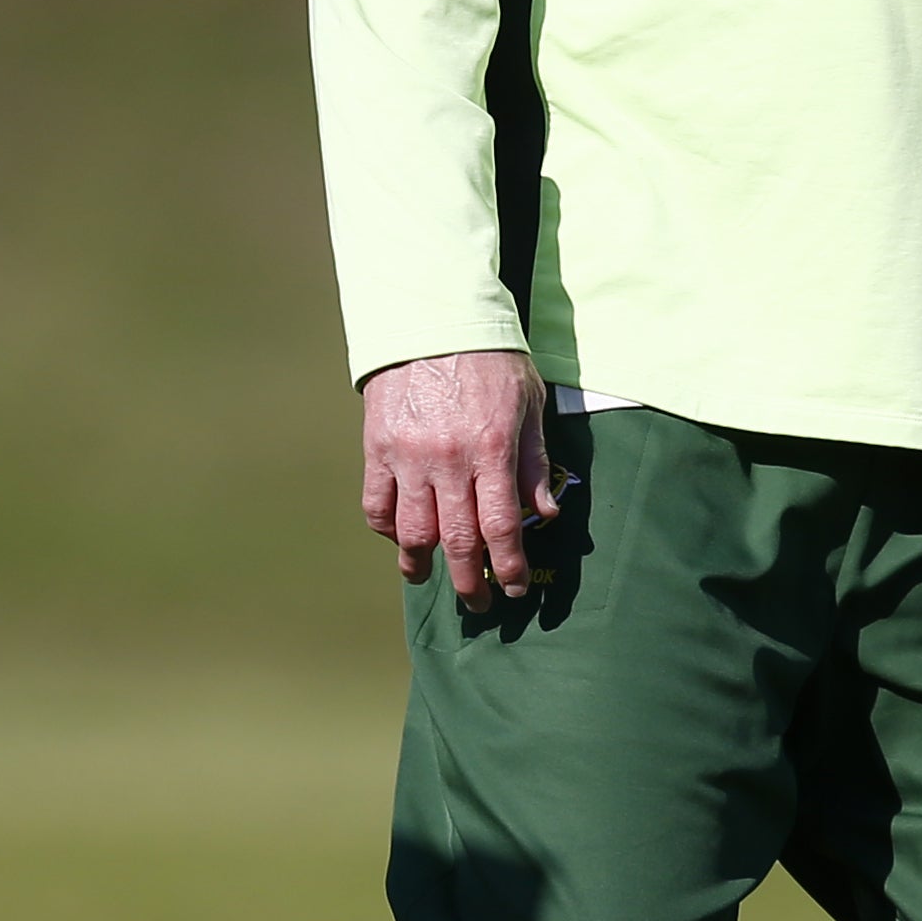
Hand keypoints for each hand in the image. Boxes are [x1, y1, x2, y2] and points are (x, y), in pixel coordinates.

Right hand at [360, 349, 559, 610]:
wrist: (430, 316)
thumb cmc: (489, 358)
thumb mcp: (528, 402)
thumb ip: (535, 461)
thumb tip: (544, 515)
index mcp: (493, 450)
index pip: (501, 528)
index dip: (507, 568)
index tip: (512, 591)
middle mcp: (449, 460)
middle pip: (456, 540)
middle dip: (468, 581)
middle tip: (476, 604)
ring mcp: (408, 456)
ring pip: (411, 531)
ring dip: (420, 563)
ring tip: (426, 577)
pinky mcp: (377, 447)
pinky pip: (377, 504)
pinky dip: (387, 528)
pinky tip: (399, 537)